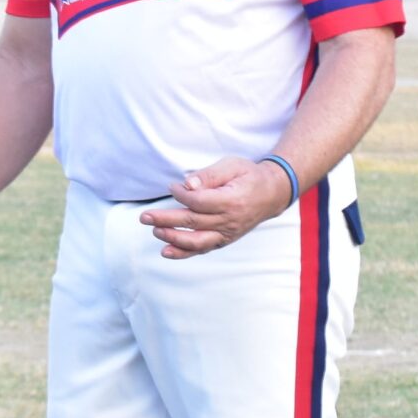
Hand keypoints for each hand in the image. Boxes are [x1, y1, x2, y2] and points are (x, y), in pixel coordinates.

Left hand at [139, 156, 292, 257]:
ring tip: (154, 230)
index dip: (182, 195)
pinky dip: (184, 252)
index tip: (172, 186)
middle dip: (166, 219)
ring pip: (196, 241)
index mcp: (232, 200)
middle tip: (145, 216)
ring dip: (173, 238)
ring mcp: (228, 233)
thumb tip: (187, 184)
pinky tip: (166, 252)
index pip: (199, 201)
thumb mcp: (232, 165)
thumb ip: (209, 175)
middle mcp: (230, 221)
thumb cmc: (249, 175)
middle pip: (193, 222)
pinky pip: (203, 249)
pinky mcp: (224, 240)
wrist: (272, 194)